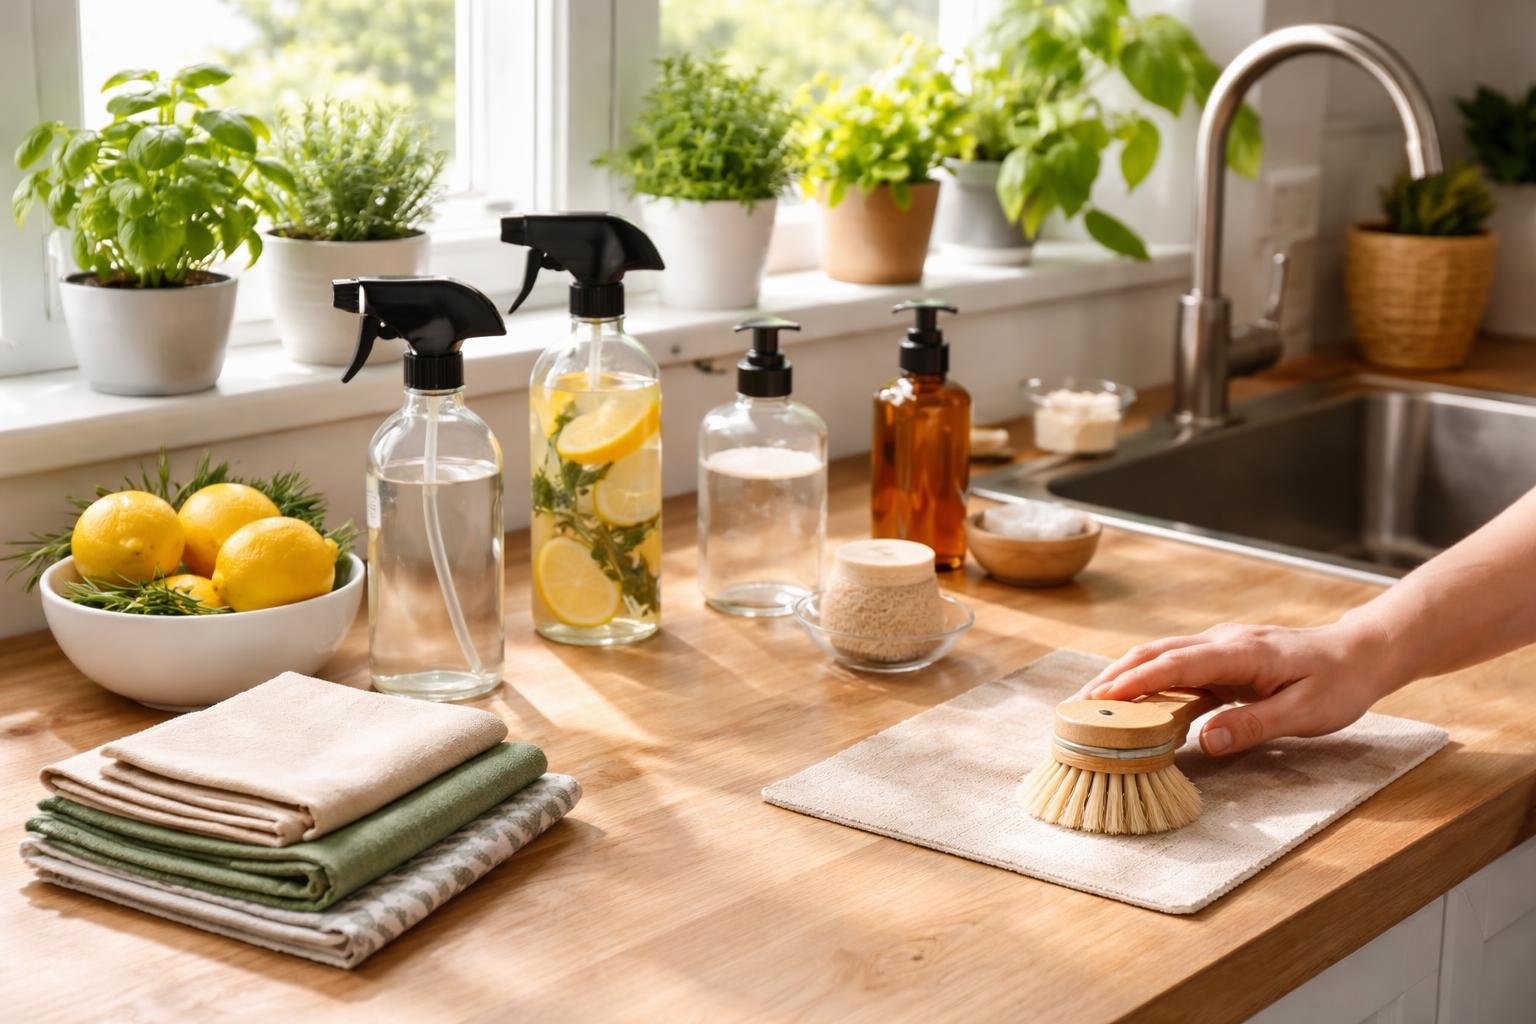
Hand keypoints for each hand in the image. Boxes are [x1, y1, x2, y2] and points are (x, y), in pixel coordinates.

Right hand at [1078, 620, 1402, 755]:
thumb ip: (1254, 725)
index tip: (1100, 698)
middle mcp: (1223, 641)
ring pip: (1160, 653)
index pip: (1176, 664)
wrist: (1362, 652)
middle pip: (1155, 653)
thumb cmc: (1339, 684)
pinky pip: (1175, 661)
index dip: (1136, 682)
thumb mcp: (1305, 713)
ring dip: (1123, 674)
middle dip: (1112, 676)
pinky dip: (1145, 676)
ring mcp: (1221, 644)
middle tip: (1077, 705)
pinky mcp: (1223, 654)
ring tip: (1090, 702)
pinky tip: (1132, 696)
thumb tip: (1205, 740)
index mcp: (1241, 653)